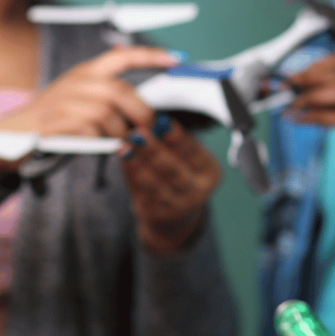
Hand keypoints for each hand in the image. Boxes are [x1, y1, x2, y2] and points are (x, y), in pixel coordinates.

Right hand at [0, 44, 173, 142]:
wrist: (13, 135)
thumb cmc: (57, 121)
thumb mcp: (83, 101)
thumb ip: (112, 100)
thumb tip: (150, 113)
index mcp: (87, 72)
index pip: (121, 56)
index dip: (150, 56)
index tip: (177, 60)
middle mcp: (76, 82)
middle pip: (118, 91)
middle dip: (140, 112)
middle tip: (150, 129)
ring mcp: (63, 101)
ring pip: (105, 112)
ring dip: (120, 132)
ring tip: (123, 143)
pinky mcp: (54, 123)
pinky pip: (89, 131)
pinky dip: (103, 142)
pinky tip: (106, 148)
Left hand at [121, 118, 221, 253]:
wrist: (175, 207)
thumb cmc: (176, 170)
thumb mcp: (179, 154)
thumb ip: (166, 140)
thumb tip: (149, 122)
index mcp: (209, 170)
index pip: (193, 151)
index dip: (176, 136)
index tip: (160, 121)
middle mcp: (199, 189)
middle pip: (175, 169)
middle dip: (154, 150)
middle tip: (137, 133)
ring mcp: (182, 205)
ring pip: (158, 185)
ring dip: (139, 165)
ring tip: (125, 149)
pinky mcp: (162, 214)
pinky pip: (146, 196)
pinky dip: (133, 179)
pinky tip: (125, 166)